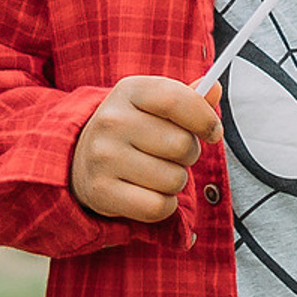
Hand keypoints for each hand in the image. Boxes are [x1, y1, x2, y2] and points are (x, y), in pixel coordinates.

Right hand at [70, 75, 219, 221]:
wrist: (82, 159)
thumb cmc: (131, 129)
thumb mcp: (153, 105)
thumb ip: (187, 98)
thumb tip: (215, 89)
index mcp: (129, 91)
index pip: (176, 99)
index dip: (205, 119)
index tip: (213, 132)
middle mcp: (112, 120)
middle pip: (183, 145)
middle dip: (189, 154)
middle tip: (172, 154)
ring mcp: (104, 157)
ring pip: (174, 179)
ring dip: (176, 181)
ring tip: (157, 172)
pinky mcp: (102, 191)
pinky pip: (158, 206)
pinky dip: (164, 205)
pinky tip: (149, 193)